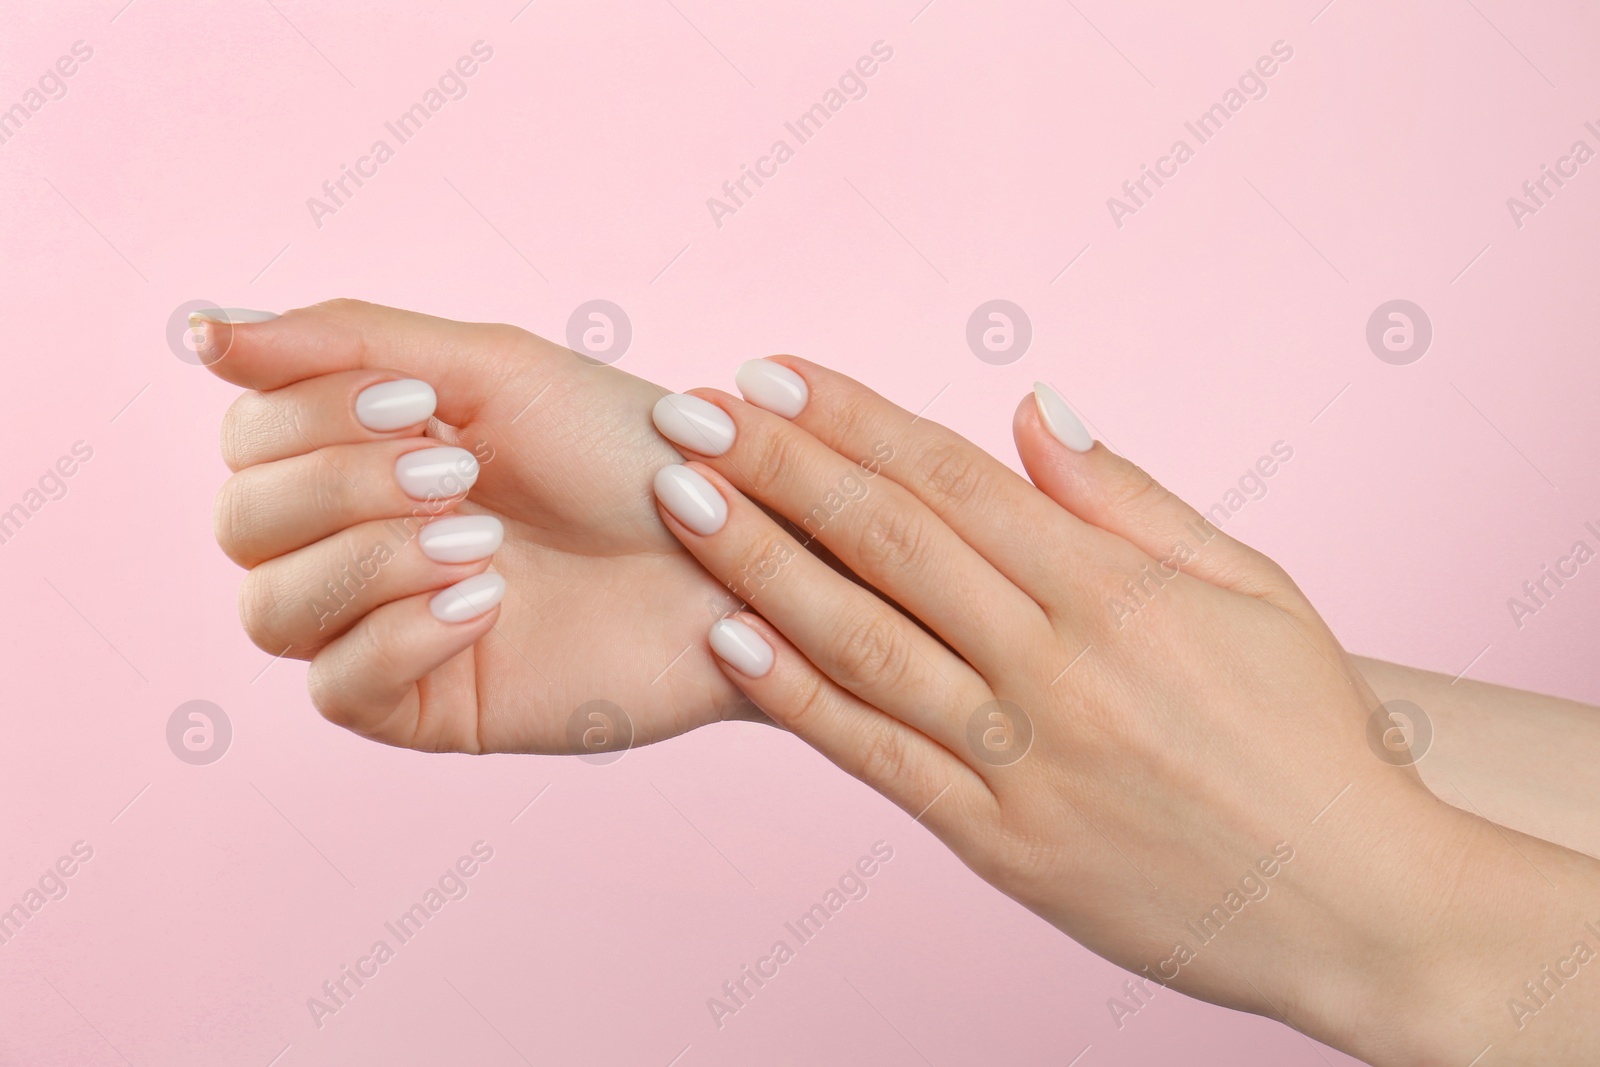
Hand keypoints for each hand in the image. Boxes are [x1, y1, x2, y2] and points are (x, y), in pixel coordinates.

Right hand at [200, 299, 760, 752]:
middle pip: (240, 521)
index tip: (426, 407)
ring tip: (480, 537)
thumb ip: (347, 341)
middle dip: (340, 485)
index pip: (248, 438)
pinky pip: (339, 688)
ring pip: (269, 610)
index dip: (311, 417)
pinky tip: (487, 600)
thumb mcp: (494, 367)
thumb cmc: (629, 453)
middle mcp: (359, 541)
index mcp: (365, 453)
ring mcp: (388, 629)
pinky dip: (399, 633)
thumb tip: (200, 329)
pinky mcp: (429, 706)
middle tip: (458, 472)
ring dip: (366, 556)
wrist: (734, 548)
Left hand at [643, 358, 1599, 1063]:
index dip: (852, 419)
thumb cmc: (1308, 735)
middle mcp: (1056, 667)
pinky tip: (726, 635)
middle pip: (890, 542)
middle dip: (779, 466)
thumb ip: (1130, 501)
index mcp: (1118, 593)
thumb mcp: (1252, 589)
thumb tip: (1033, 410)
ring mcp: (1020, 758)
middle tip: (692, 410)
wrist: (1354, 904)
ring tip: (682, 496)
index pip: (953, 479)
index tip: (774, 374)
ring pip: (862, 640)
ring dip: (758, 562)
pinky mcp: (996, 842)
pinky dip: (795, 695)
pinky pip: (877, 757)